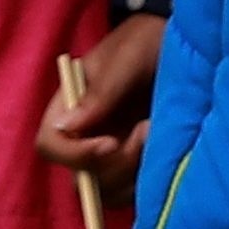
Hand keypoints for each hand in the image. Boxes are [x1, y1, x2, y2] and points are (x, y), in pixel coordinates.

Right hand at [35, 13, 163, 199]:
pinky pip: (135, 187)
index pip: (51, 145)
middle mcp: (86, 136)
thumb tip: (64, 128)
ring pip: (109, 188)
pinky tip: (171, 148)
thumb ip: (100, 94)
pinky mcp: (139, 159)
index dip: (74, 154)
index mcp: (69, 110)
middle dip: (113, 166)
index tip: (111, 143)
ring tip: (161, 134)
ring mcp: (113, 150)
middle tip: (147, 132)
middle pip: (81, 177)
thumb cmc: (144, 42)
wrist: (178, 40)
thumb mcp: (125, 60)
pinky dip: (151, 180)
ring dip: (134, 174)